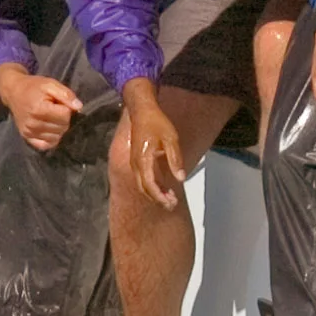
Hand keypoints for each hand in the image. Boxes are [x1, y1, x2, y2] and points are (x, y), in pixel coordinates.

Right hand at [0, 63, 83, 151]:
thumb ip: (66, 94)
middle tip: (55, 109)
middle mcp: (33, 124)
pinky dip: (51, 138)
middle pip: (62, 127)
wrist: (13, 92)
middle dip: (63, 118)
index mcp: (39, 109)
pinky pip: (46, 145)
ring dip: (58, 128)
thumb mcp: (50, 84)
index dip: (66, 108)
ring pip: (57, 137)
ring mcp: (29, 132)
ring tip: (51, 118)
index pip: (65, 115)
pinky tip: (49, 129)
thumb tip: (79, 107)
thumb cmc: (33, 87)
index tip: (59, 102)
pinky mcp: (27, 138)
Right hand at [120, 79, 185, 207]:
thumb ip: (175, 159)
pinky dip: (151, 186)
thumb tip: (180, 178)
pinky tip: (163, 187)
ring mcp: (134, 162)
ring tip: (169, 198)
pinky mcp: (136, 160)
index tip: (171, 203)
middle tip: (172, 205)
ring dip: (155, 194)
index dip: (160, 197)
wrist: (142, 110)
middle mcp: (136, 164)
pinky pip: (142, 178)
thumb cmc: (157, 123)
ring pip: (142, 185)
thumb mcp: (171, 139)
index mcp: (143, 160)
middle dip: (158, 199)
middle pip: (144, 189)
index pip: (150, 185)